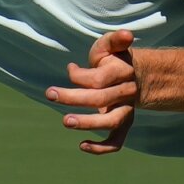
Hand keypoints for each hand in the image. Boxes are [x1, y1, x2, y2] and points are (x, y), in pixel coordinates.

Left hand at [47, 29, 138, 154]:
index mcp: (122, 73)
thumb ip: (115, 39)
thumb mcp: (111, 45)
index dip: (80, 77)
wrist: (134, 77)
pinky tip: (81, 145)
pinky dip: (101, 148)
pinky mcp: (123, 125)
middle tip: (50, 93)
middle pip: (100, 99)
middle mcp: (126, 94)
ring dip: (88, 123)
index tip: (70, 69)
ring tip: (66, 121)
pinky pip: (116, 142)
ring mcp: (125, 111)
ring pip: (111, 122)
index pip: (99, 79)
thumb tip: (128, 35)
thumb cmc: (114, 59)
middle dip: (72, 98)